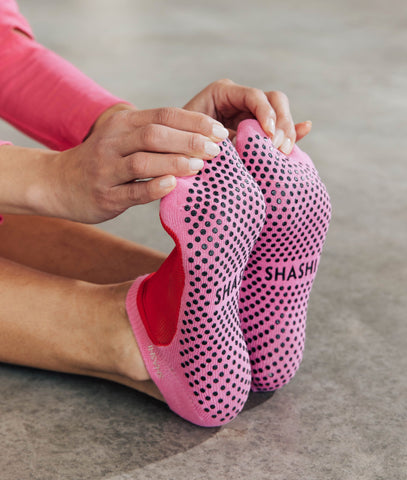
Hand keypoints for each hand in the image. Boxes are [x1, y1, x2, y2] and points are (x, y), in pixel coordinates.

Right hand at [49, 107, 229, 222]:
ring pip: (143, 161)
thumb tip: (201, 137)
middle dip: (190, 140)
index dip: (194, 122)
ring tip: (200, 166)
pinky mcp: (105, 196)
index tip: (219, 131)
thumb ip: (153, 135)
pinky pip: (132, 191)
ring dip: (175, 162)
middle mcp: (113, 142)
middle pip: (155, 134)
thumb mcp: (122, 138)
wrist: (57, 183)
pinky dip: (154, 187)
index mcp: (122, 124)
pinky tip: (173, 185)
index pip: (164, 115)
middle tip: (216, 149)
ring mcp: (107, 170)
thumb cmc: (102, 161)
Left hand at [184, 79, 311, 154]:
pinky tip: (306, 128)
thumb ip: (222, 139)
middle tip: (279, 149)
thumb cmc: (182, 146)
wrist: (177, 160)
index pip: (254, 96)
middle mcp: (239, 100)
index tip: (269, 137)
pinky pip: (280, 128)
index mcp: (223, 93)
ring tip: (284, 152)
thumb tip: (239, 141)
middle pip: (273, 101)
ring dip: (287, 131)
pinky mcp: (259, 132)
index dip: (266, 113)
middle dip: (281, 123)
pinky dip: (293, 130)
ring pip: (280, 113)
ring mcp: (251, 115)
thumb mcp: (199, 140)